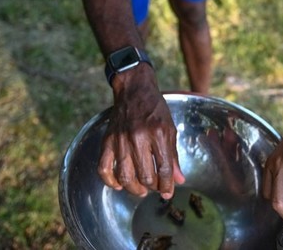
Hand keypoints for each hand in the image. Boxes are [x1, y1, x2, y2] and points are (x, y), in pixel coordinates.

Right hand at [98, 70, 185, 197]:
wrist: (134, 89)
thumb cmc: (155, 108)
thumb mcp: (170, 129)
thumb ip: (173, 156)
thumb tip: (178, 180)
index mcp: (158, 133)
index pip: (164, 169)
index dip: (167, 185)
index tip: (168, 192)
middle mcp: (138, 137)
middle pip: (145, 176)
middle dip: (153, 187)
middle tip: (155, 187)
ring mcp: (120, 140)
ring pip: (125, 176)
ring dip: (134, 189)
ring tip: (141, 189)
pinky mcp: (107, 140)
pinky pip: (104, 168)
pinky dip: (110, 181)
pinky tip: (119, 184)